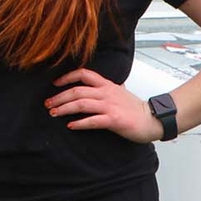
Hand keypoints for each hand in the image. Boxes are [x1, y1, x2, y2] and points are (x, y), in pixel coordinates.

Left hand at [46, 69, 161, 143]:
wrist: (152, 119)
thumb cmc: (135, 108)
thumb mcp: (120, 92)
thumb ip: (107, 88)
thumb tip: (98, 85)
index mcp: (107, 85)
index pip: (84, 74)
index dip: (67, 77)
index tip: (55, 84)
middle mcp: (106, 93)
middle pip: (77, 91)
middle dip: (59, 97)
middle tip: (48, 104)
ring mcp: (110, 106)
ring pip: (81, 104)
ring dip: (64, 108)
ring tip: (53, 113)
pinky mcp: (113, 120)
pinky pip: (92, 121)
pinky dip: (80, 123)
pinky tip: (71, 126)